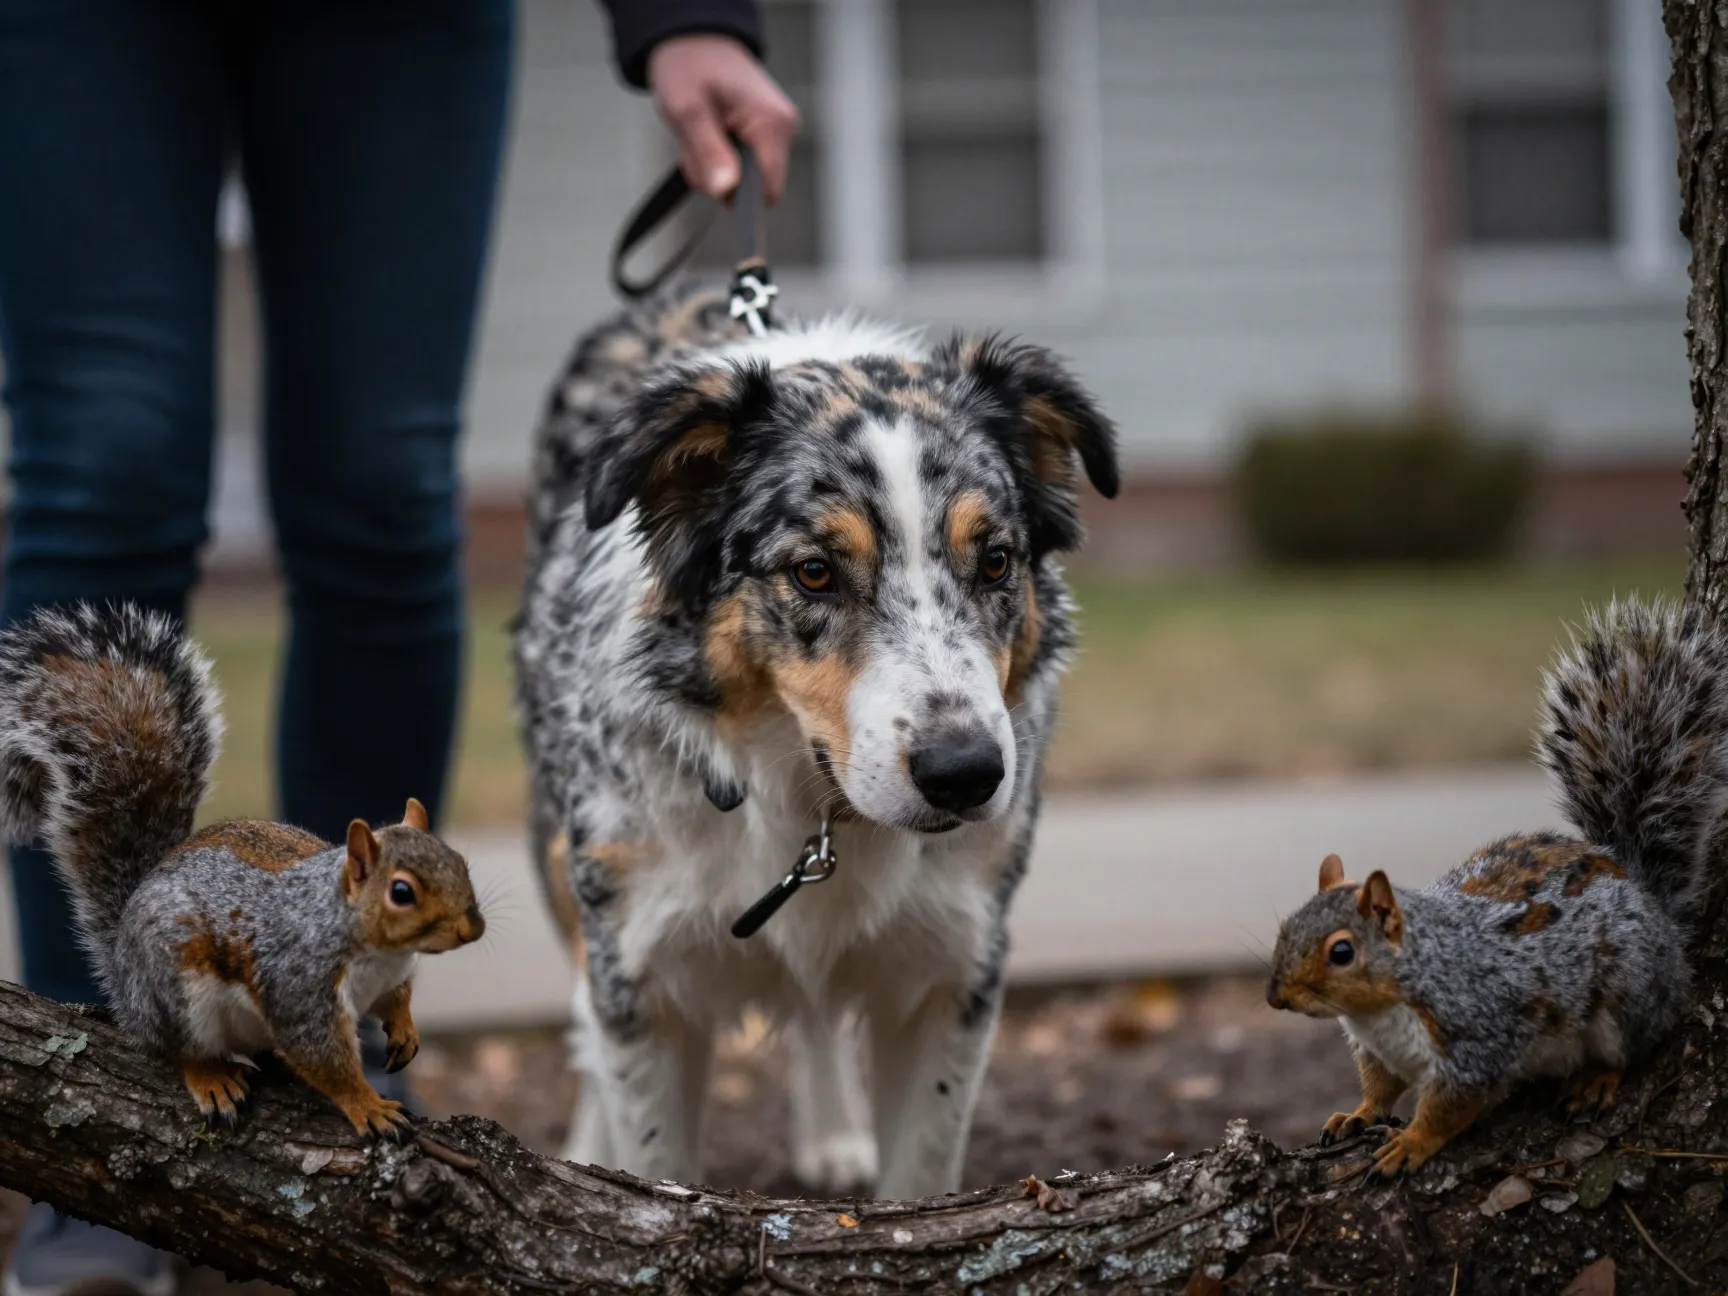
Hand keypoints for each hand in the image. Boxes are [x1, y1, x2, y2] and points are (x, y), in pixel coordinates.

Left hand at [647, 34, 799, 203]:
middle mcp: (783, 128)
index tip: (710, 178)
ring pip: (747, 180)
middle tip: (694, 146)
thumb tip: (725, 191)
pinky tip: (710, 135)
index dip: (737, 195)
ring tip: (699, 136)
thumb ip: (707, 153)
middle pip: (755, 187)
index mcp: (771, 122)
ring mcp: (777, 131)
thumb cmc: (689, 67)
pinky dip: (720, 159)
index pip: (767, 189)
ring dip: (714, 168)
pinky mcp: (767, 135)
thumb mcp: (687, 111)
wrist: (695, 41)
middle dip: (719, 178)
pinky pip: (745, 165)